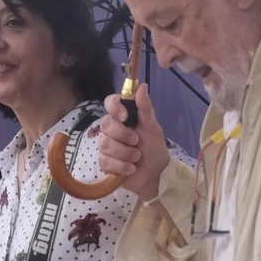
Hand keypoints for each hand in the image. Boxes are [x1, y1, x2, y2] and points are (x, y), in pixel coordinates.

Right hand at [95, 85, 168, 200]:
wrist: (156, 174)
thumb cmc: (154, 148)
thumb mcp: (152, 127)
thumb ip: (145, 108)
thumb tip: (142, 86)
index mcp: (123, 117)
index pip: (110, 102)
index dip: (115, 107)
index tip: (125, 116)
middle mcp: (112, 129)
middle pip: (106, 124)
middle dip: (123, 135)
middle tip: (137, 141)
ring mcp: (106, 146)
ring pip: (106, 144)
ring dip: (125, 153)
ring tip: (137, 157)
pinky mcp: (104, 162)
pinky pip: (107, 161)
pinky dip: (122, 166)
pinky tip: (131, 168)